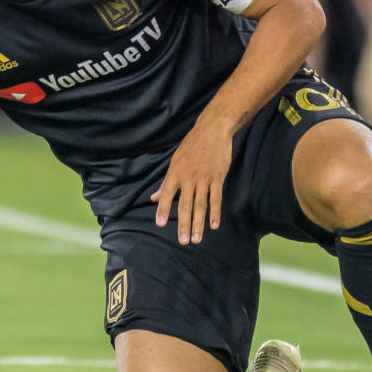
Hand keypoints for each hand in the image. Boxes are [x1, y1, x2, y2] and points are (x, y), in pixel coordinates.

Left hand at [151, 120, 232, 244]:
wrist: (212, 130)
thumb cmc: (192, 146)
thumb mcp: (175, 161)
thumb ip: (166, 182)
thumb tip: (153, 197)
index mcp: (175, 173)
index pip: (166, 194)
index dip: (162, 209)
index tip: (159, 224)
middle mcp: (188, 178)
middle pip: (185, 205)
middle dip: (183, 224)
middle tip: (183, 241)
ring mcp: (204, 179)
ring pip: (200, 205)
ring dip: (199, 223)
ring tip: (197, 239)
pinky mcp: (217, 178)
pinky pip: (216, 198)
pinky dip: (215, 212)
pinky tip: (214, 225)